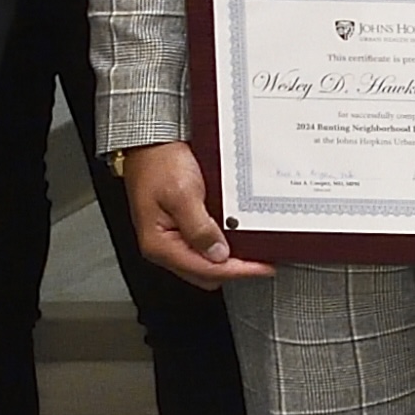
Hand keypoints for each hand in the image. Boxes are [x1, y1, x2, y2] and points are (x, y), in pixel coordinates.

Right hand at [121, 141, 273, 285]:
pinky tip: (237, 238)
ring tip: (254, 251)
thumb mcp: (183, 193)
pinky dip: (222, 245)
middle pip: (205, 273)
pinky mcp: (180, 227)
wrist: (151, 141)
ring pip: (205, 263)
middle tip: (262, 261)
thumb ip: (199, 228)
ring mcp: (172, 237)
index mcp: (159, 243)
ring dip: (229, 259)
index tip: (263, 268)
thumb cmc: (159, 163)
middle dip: (234, 269)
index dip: (238, 271)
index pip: (205, 269)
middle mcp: (163, 245)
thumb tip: (217, 254)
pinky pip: (204, 246)